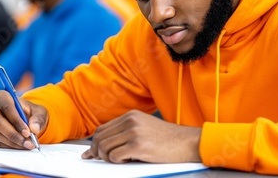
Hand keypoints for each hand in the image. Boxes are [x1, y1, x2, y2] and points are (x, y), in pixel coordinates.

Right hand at [0, 90, 48, 148]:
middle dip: (13, 134)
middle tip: (27, 141)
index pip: (6, 106)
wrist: (26, 118)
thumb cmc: (31, 112)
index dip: (16, 120)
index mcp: (3, 96)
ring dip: (12, 141)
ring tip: (26, 145)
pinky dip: (9, 145)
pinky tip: (19, 146)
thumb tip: (34, 128)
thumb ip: (38, 119)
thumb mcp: (39, 112)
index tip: (27, 131)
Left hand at [81, 110, 201, 163]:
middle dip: (97, 152)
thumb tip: (101, 146)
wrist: (186, 143)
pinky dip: (117, 162)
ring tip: (121, 160)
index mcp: (131, 116)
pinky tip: (128, 160)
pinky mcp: (139, 145)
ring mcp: (134, 133)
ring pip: (105, 148)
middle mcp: (131, 121)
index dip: (94, 143)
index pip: (102, 129)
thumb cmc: (166, 139)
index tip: (91, 153)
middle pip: (100, 138)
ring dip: (108, 158)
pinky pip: (115, 156)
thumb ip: (125, 132)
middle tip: (101, 160)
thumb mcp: (144, 128)